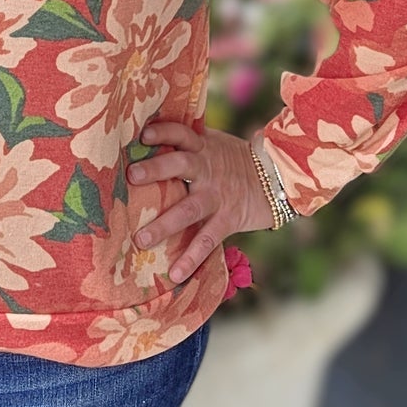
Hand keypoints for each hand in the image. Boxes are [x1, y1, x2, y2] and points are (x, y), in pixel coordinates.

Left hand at [128, 120, 274, 283]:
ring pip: (189, 209)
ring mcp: (217, 196)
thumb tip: (142, 135)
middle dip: (156, 169)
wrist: (275, 178)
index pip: (182, 133)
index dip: (164, 131)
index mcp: (202, 146)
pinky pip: (207, 240)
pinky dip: (191, 258)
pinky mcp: (228, 220)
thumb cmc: (232, 159)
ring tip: (141, 240)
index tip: (144, 134)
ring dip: (164, 225)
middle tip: (131, 175)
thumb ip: (186, 142)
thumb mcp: (213, 143)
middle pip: (180, 164)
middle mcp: (207, 169)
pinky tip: (175, 274)